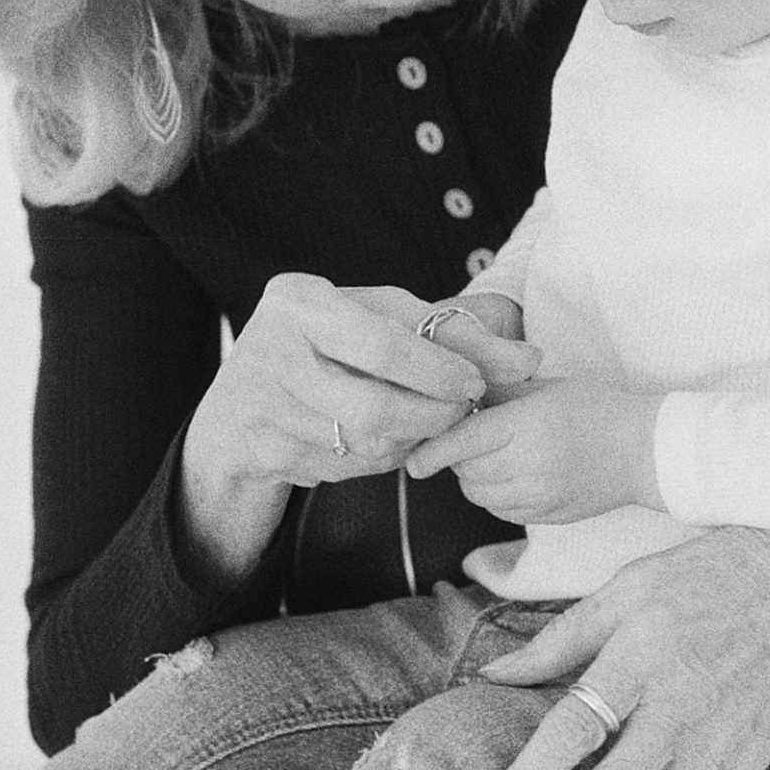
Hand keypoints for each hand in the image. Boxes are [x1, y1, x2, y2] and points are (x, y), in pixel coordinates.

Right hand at [179, 274, 539, 578]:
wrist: (237, 403)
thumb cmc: (327, 345)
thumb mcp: (380, 320)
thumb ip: (455, 337)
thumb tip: (532, 361)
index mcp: (298, 302)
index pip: (381, 344)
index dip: (438, 371)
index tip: (474, 383)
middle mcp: (270, 351)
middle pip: (373, 408)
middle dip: (431, 418)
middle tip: (457, 412)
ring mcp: (262, 406)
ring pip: (363, 444)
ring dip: (409, 441)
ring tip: (423, 422)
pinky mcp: (264, 451)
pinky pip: (345, 467)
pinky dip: (379, 459)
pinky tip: (385, 439)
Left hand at [405, 379, 662, 520]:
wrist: (646, 450)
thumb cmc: (595, 408)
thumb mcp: (544, 388)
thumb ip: (497, 395)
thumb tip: (451, 400)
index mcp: (528, 426)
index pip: (464, 443)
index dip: (431, 453)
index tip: (411, 461)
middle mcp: (531, 465)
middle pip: (466, 471)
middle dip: (457, 457)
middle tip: (470, 438)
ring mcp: (540, 496)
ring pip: (479, 495)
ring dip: (474, 478)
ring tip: (493, 456)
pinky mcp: (548, 516)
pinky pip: (500, 511)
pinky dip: (494, 496)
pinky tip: (511, 476)